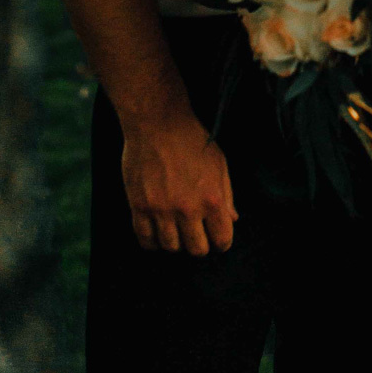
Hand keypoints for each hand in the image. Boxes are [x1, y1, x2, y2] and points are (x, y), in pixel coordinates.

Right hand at [120, 111, 238, 255]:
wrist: (158, 122)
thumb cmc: (192, 139)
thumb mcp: (219, 164)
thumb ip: (227, 195)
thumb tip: (232, 219)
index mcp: (212, 199)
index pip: (222, 240)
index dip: (221, 242)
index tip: (217, 238)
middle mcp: (188, 209)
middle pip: (196, 250)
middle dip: (200, 244)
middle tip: (196, 234)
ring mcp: (161, 210)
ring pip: (171, 247)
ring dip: (176, 242)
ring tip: (176, 230)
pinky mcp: (139, 206)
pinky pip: (145, 239)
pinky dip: (152, 242)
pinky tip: (156, 232)